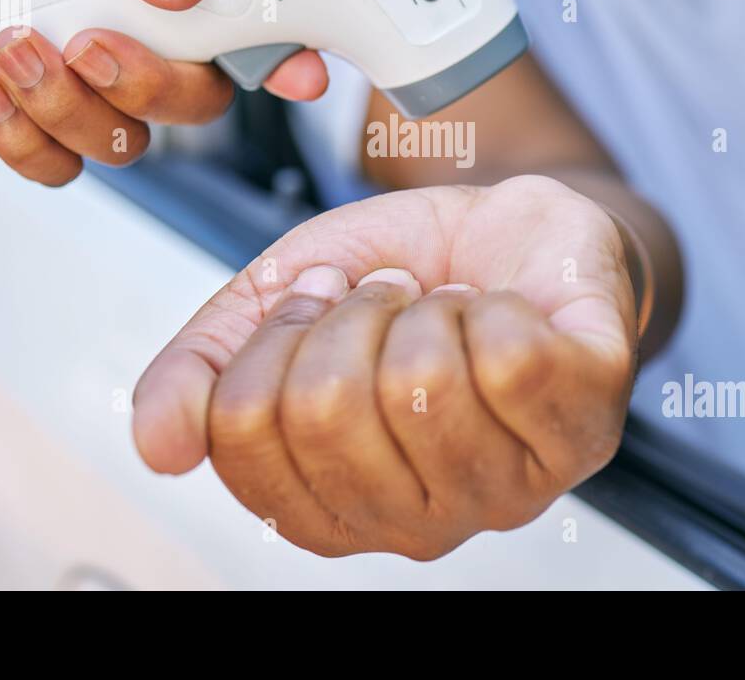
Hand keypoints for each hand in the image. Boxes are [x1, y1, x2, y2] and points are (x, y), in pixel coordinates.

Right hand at [132, 175, 638, 559]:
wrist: (513, 224)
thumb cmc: (406, 272)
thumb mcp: (278, 302)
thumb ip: (202, 369)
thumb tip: (159, 446)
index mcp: (333, 505)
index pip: (245, 434)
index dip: (273, 339)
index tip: (317, 303)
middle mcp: (419, 521)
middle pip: (326, 410)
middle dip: (349, 315)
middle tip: (390, 300)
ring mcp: (510, 485)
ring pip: (421, 382)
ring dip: (425, 307)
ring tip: (449, 309)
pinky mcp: (585, 426)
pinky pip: (509, 358)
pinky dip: (494, 302)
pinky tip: (502, 314)